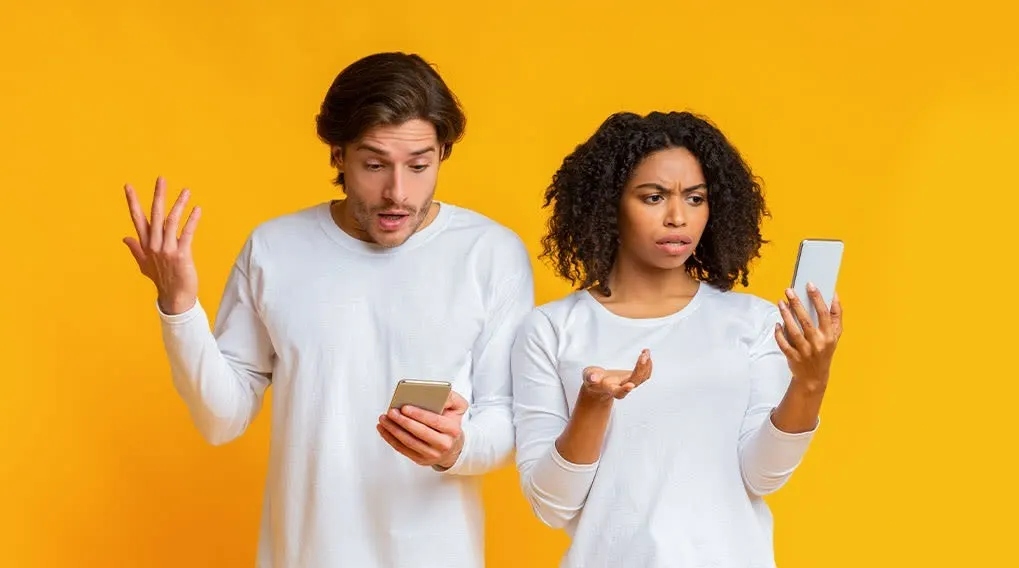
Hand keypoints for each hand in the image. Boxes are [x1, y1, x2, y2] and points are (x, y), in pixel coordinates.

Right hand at [123, 177, 201, 314]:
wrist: (174, 298)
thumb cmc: (161, 280)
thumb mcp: (144, 265)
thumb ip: (136, 249)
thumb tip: (124, 238)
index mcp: (145, 245)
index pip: (137, 219)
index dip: (133, 202)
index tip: (128, 186)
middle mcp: (154, 245)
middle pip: (154, 216)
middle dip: (158, 196)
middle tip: (161, 179)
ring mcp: (167, 250)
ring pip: (171, 222)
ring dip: (179, 205)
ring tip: (186, 191)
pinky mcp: (181, 255)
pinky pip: (186, 234)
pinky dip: (192, 221)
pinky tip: (197, 209)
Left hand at [377, 390, 467, 468]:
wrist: (452, 446)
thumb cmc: (450, 422)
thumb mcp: (458, 408)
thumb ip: (452, 398)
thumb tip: (440, 394)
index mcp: (453, 430)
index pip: (435, 421)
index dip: (419, 415)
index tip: (405, 407)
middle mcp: (444, 444)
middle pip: (420, 432)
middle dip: (403, 421)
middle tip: (391, 411)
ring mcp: (432, 454)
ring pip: (409, 442)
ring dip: (393, 430)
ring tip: (384, 418)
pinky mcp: (420, 460)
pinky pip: (402, 449)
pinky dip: (390, 438)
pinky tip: (383, 428)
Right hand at [580, 349, 652, 400]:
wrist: (599, 384)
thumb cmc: (594, 380)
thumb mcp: (588, 377)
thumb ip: (590, 377)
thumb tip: (593, 378)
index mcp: (610, 389)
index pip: (618, 392)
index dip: (624, 390)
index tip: (630, 385)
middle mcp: (622, 387)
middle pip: (635, 381)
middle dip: (640, 369)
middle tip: (643, 356)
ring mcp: (630, 383)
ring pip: (642, 377)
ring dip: (646, 365)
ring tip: (646, 352)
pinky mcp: (634, 378)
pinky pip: (645, 374)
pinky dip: (648, 364)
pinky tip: (646, 354)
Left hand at [775, 283, 843, 392]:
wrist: (814, 377)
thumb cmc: (824, 351)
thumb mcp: (835, 335)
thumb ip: (836, 316)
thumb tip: (834, 295)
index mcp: (829, 336)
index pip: (824, 314)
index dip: (817, 298)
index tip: (810, 285)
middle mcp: (818, 343)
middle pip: (805, 321)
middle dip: (796, 304)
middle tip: (789, 291)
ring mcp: (805, 351)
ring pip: (793, 331)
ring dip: (786, 316)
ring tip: (780, 303)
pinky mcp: (793, 357)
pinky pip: (784, 343)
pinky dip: (779, 334)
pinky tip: (777, 324)